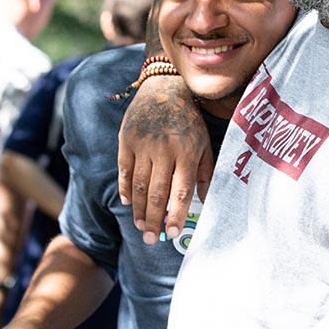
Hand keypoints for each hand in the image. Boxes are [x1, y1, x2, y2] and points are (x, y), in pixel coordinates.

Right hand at [116, 75, 213, 244]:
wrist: (165, 88)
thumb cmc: (189, 121)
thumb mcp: (204, 144)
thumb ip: (204, 173)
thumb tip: (204, 202)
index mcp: (187, 152)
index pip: (181, 191)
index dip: (175, 215)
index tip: (171, 234)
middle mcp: (164, 150)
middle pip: (157, 193)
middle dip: (154, 220)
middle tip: (151, 240)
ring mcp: (143, 145)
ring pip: (139, 185)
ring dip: (139, 210)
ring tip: (141, 227)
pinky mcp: (126, 140)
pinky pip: (124, 171)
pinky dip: (125, 189)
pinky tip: (129, 204)